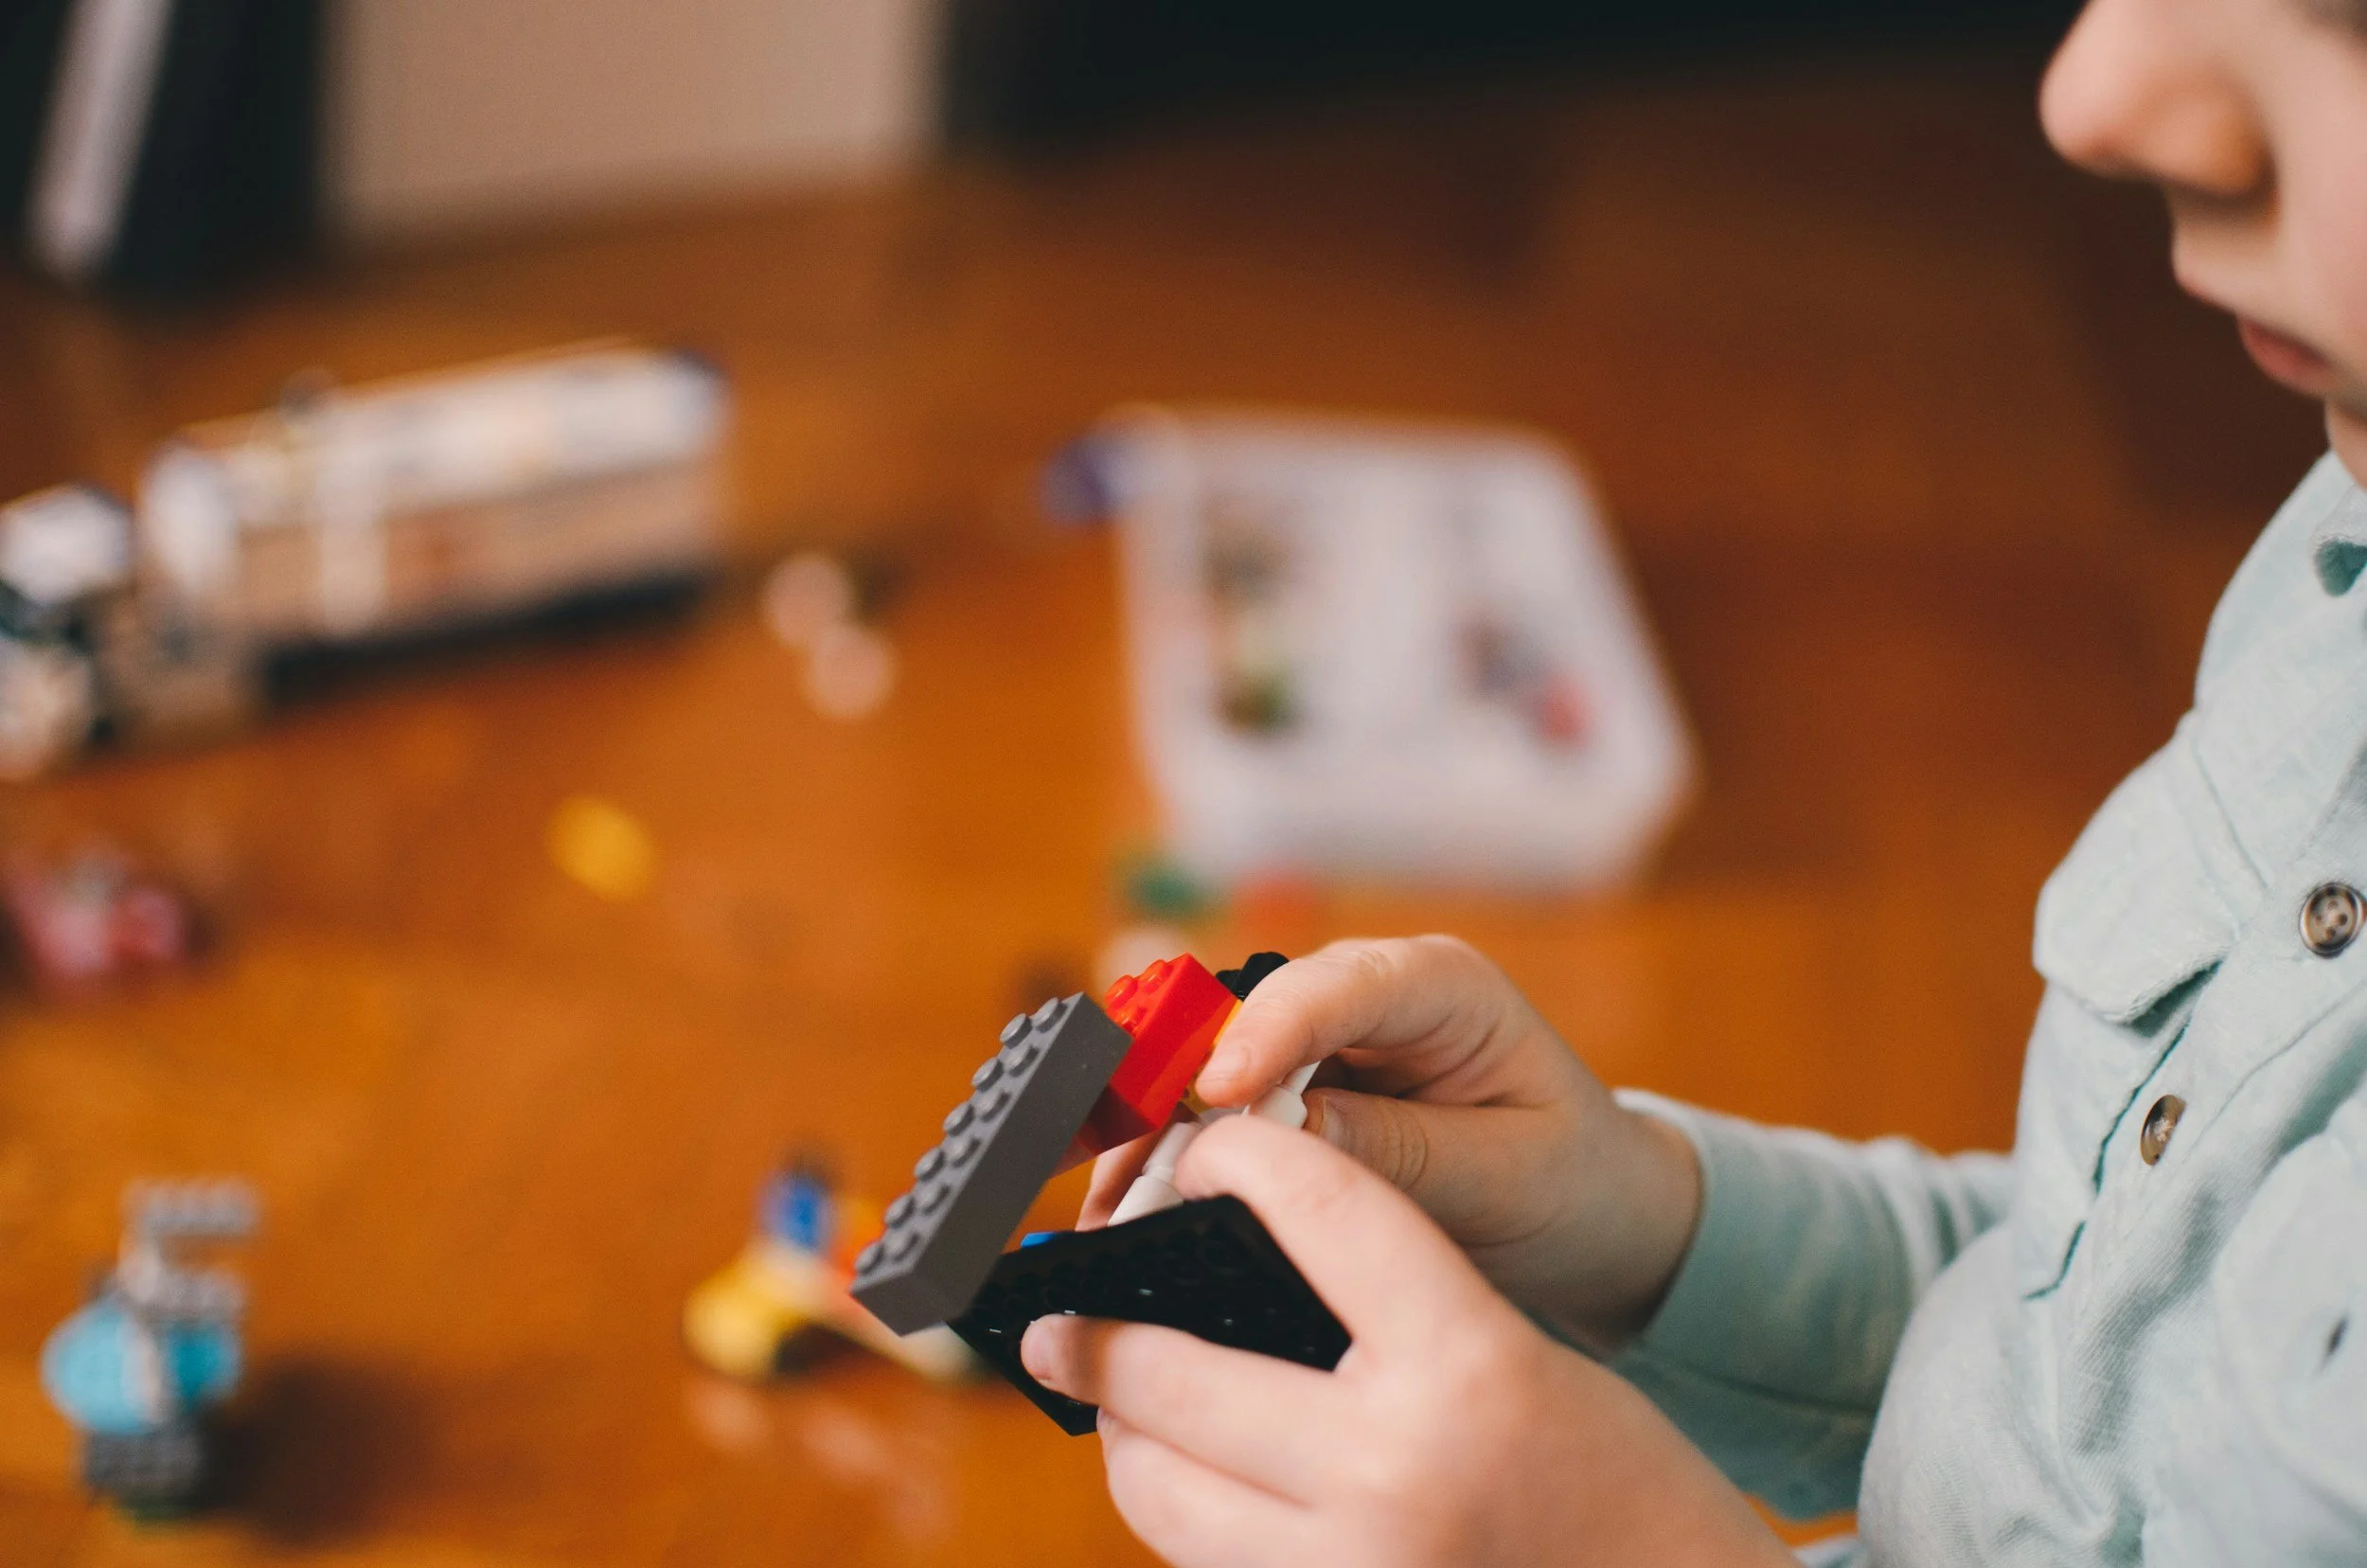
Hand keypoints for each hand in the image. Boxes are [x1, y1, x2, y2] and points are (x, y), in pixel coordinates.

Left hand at [1028, 1115, 1789, 1567]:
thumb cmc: (1621, 1484)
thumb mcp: (1525, 1360)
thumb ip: (1396, 1310)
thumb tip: (1239, 1266)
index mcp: (1468, 1369)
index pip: (1322, 1212)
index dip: (1242, 1160)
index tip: (1199, 1151)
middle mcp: (1393, 1473)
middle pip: (1174, 1372)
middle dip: (1097, 1333)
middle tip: (1057, 1317)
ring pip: (1158, 1492)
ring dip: (1123, 1436)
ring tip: (1114, 1402)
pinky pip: (1205, 1566)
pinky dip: (1184, 1516)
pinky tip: (1191, 1480)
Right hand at [1081, 936, 1698, 1349]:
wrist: (1590, 1206)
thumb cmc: (1566, 1179)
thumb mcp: (1503, 1175)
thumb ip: (1400, 1151)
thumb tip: (1283, 1137)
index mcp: (1442, 987)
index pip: (1340, 987)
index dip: (1268, 1033)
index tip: (1218, 1094)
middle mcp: (1367, 993)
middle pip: (1246, 1015)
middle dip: (1176, 1088)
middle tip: (1124, 1169)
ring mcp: (1322, 1036)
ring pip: (1209, 1061)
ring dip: (1154, 1131)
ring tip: (1108, 1206)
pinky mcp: (1292, 1086)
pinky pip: (1213, 1108)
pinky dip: (1169, 1157)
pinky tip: (1129, 1208)